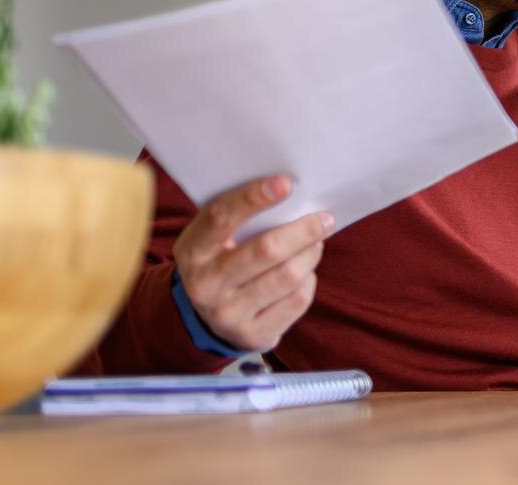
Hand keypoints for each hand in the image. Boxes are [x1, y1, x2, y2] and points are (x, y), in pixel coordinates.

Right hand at [174, 175, 332, 352]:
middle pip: (266, 250)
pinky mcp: (253, 335)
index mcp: (192, 251)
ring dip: (310, 254)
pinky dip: (308, 280)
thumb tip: (291, 192)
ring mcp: (228, 314)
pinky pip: (297, 300)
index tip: (286, 183)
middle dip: (303, 231)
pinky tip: (304, 273)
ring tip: (316, 244)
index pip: (220, 217)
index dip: (253, 197)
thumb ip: (240, 219)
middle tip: (325, 219)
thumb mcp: (214, 240)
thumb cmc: (222, 261)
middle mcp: (205, 284)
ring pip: (288, 275)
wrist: (208, 320)